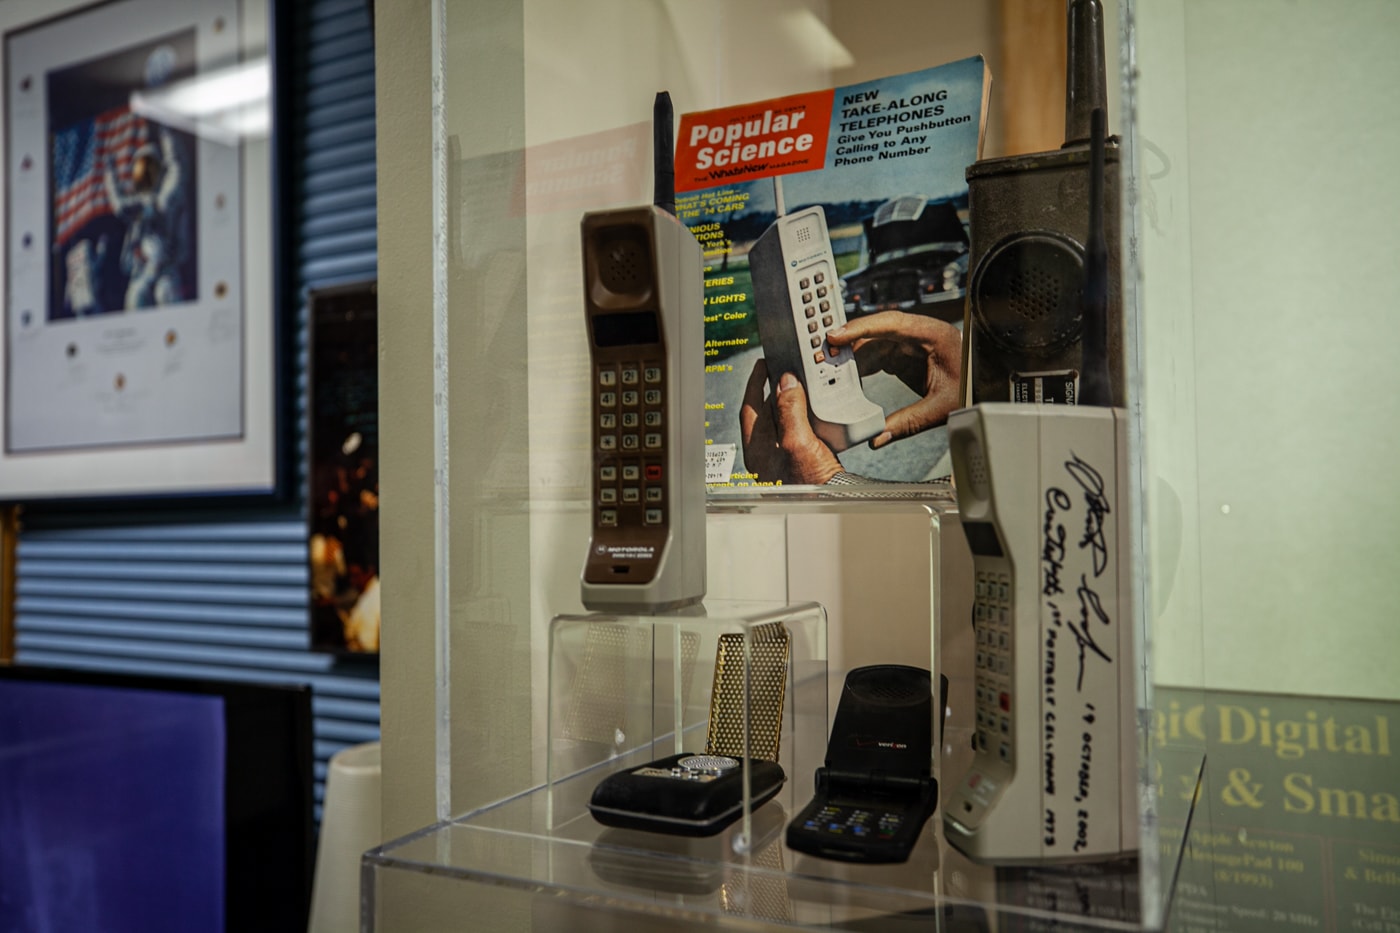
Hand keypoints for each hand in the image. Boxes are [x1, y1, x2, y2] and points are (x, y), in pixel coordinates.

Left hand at [739, 359, 841, 484]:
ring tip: (806, 385)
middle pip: (768, 411)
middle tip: (789, 370)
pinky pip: (800, 430)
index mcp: (757, 449)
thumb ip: (789, 410)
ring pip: (785, 420)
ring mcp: (784, 456)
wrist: (833, 503)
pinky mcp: (801, 459)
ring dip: (794, 402)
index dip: (756, 383)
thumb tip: (786, 382)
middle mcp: (767, 452)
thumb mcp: (797, 442)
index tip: (764, 363)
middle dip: (778, 390)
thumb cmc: (811, 484)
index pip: (750, 407)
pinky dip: (807, 416)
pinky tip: (818, 409)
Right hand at [825, 310, 961, 448]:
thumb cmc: (973, 388)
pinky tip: (850, 377)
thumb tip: (877, 437)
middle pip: (877, 331)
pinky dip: (863, 365)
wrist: (987, 386)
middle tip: (825, 355)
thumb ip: (908, 422)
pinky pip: (879, 355)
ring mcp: (912, 343)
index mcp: (933, 335)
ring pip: (875, 343)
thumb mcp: (942, 407)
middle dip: (850, 342)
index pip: (891, 323)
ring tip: (832, 368)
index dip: (861, 328)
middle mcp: (920, 334)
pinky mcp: (907, 355)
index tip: (836, 335)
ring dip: (854, 355)